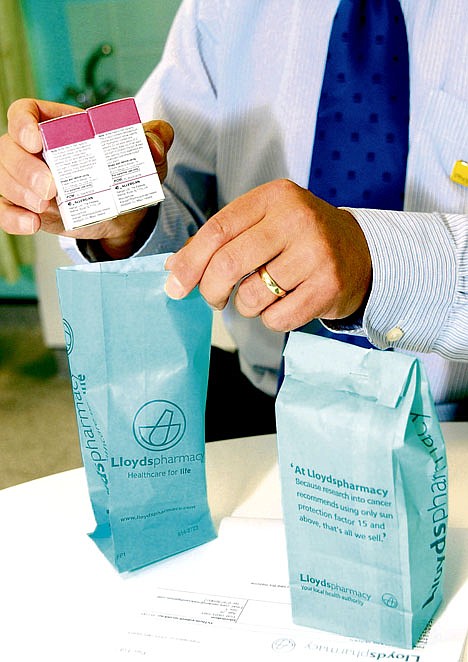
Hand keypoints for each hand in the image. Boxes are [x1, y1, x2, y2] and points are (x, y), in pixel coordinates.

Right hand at [0, 98, 172, 257]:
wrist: (124, 211)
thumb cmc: (127, 171)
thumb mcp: (146, 152)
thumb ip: (155, 139)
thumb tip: (153, 145)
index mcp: (57, 125)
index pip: (24, 112)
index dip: (23, 123)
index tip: (35, 140)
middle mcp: (34, 149)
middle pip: (9, 148)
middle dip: (22, 168)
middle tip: (50, 189)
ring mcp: (27, 179)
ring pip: (4, 179)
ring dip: (20, 193)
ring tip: (46, 207)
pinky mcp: (28, 207)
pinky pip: (6, 209)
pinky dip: (14, 218)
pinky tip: (31, 224)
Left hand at [165, 179, 371, 331]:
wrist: (360, 253)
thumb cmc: (299, 239)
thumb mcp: (263, 224)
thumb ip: (221, 240)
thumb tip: (175, 268)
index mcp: (274, 197)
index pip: (218, 230)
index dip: (191, 262)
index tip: (176, 284)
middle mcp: (297, 219)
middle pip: (229, 263)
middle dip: (211, 290)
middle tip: (213, 299)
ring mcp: (316, 253)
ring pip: (252, 296)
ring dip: (246, 306)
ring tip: (262, 295)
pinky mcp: (329, 286)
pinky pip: (278, 318)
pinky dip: (271, 319)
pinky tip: (285, 304)